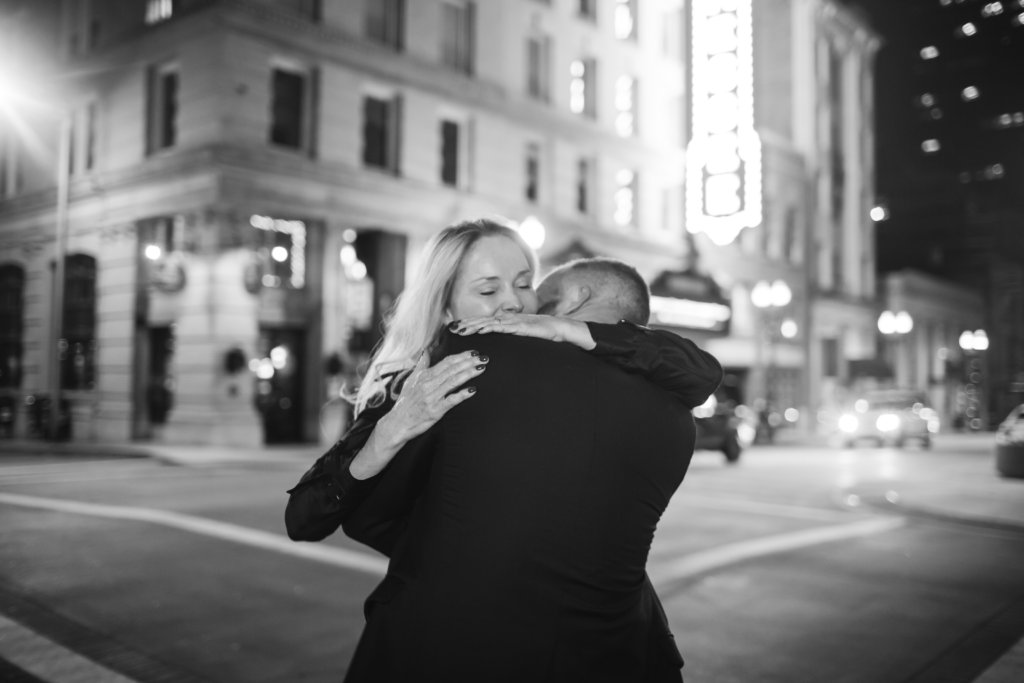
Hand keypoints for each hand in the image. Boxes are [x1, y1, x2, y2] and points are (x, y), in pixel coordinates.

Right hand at [351, 350, 486, 479]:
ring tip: (481, 368)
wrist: (397, 423)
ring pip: (453, 381)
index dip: (461, 356)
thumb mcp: (411, 380)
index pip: (446, 362)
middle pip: (452, 370)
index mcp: (424, 376)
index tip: (473, 352)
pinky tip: (472, 390)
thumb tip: (425, 351)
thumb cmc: (405, 402)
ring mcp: (432, 397)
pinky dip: (462, 394)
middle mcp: (428, 384)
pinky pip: (451, 400)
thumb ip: (421, 365)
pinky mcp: (435, 410)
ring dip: (468, 374)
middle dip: (469, 362)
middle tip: (483, 358)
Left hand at [451, 313, 594, 349]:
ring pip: (489, 322)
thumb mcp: (523, 337)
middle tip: (451, 328)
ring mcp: (514, 321)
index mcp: (507, 322)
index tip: (456, 328)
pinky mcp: (521, 326)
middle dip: (466, 324)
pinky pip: (503, 327)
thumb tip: (500, 346)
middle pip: (483, 320)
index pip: (484, 322)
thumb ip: (511, 338)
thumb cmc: (542, 334)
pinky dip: (490, 328)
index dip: (470, 324)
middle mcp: (508, 319)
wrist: (560, 328)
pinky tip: (481, 330)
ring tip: (461, 330)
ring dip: (474, 326)